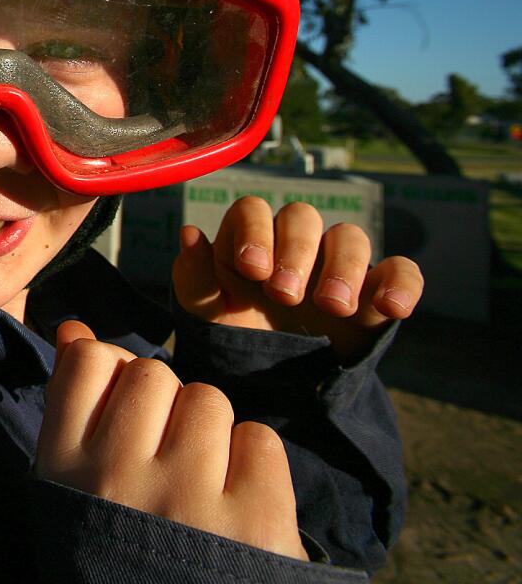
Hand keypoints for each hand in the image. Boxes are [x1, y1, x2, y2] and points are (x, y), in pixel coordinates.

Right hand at [35, 320, 306, 559]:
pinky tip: (236, 509)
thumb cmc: (115, 561)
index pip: (89, 362)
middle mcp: (118, 477)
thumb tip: (73, 328)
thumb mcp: (71, 494)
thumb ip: (71, 409)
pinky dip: (254, 468)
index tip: (121, 416)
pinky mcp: (256, 521)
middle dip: (166, 407)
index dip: (112, 374)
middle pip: (154, 375)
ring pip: (209, 401)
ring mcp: (188, 497)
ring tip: (201, 490)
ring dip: (210, 436)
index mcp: (63, 472)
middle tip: (165, 463)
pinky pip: (259, 440)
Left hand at [173, 197, 424, 361]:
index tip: (252, 270)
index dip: (254, 232)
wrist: (274, 383)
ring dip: (343, 266)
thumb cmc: (235, 334)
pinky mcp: (375, 292)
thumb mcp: (208, 313)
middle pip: (302, 216)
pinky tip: (391, 307)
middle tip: (285, 295)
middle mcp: (295, 243)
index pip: (253, 210)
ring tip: (332, 306)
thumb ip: (195, 278)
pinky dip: (402, 283)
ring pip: (350, 237)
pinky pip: (401, 271)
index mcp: (249, 239)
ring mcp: (338, 265)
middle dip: (295, 251)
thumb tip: (190, 233)